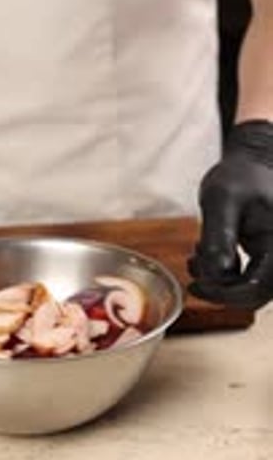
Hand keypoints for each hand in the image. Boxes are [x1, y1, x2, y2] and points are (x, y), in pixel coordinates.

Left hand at [188, 120, 272, 309]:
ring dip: (218, 278)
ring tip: (197, 253)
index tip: (196, 286)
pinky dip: (222, 270)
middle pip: (254, 294)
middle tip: (193, 266)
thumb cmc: (241, 175)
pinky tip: (205, 251)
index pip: (258, 289)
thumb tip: (216, 271)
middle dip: (219, 286)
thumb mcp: (222, 198)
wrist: (252, 163)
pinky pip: (245, 277)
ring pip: (247, 287)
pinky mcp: (266, 257)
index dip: (224, 295)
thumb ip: (219, 235)